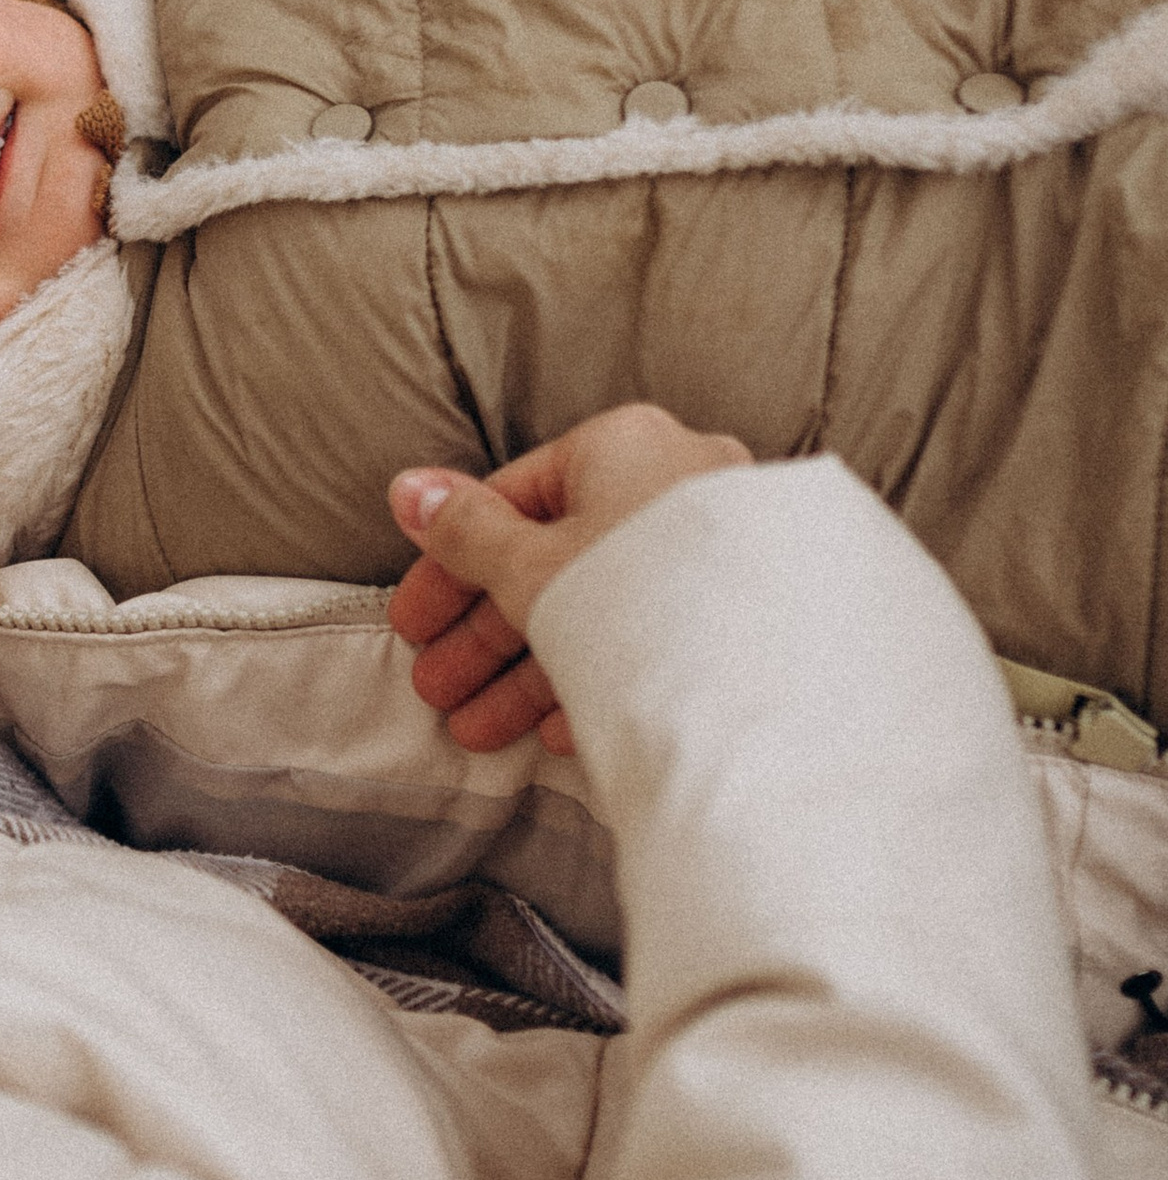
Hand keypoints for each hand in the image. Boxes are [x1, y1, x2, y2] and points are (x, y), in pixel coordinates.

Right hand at [386, 405, 751, 754]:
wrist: (769, 680)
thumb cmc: (637, 597)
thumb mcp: (527, 565)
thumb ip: (464, 532)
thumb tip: (410, 489)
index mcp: (623, 447)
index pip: (511, 498)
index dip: (447, 567)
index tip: (413, 624)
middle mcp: (677, 484)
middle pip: (555, 560)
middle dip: (484, 637)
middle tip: (438, 690)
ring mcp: (718, 553)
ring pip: (601, 607)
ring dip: (527, 672)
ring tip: (478, 732)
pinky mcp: (746, 616)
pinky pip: (655, 640)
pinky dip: (597, 677)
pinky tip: (556, 732)